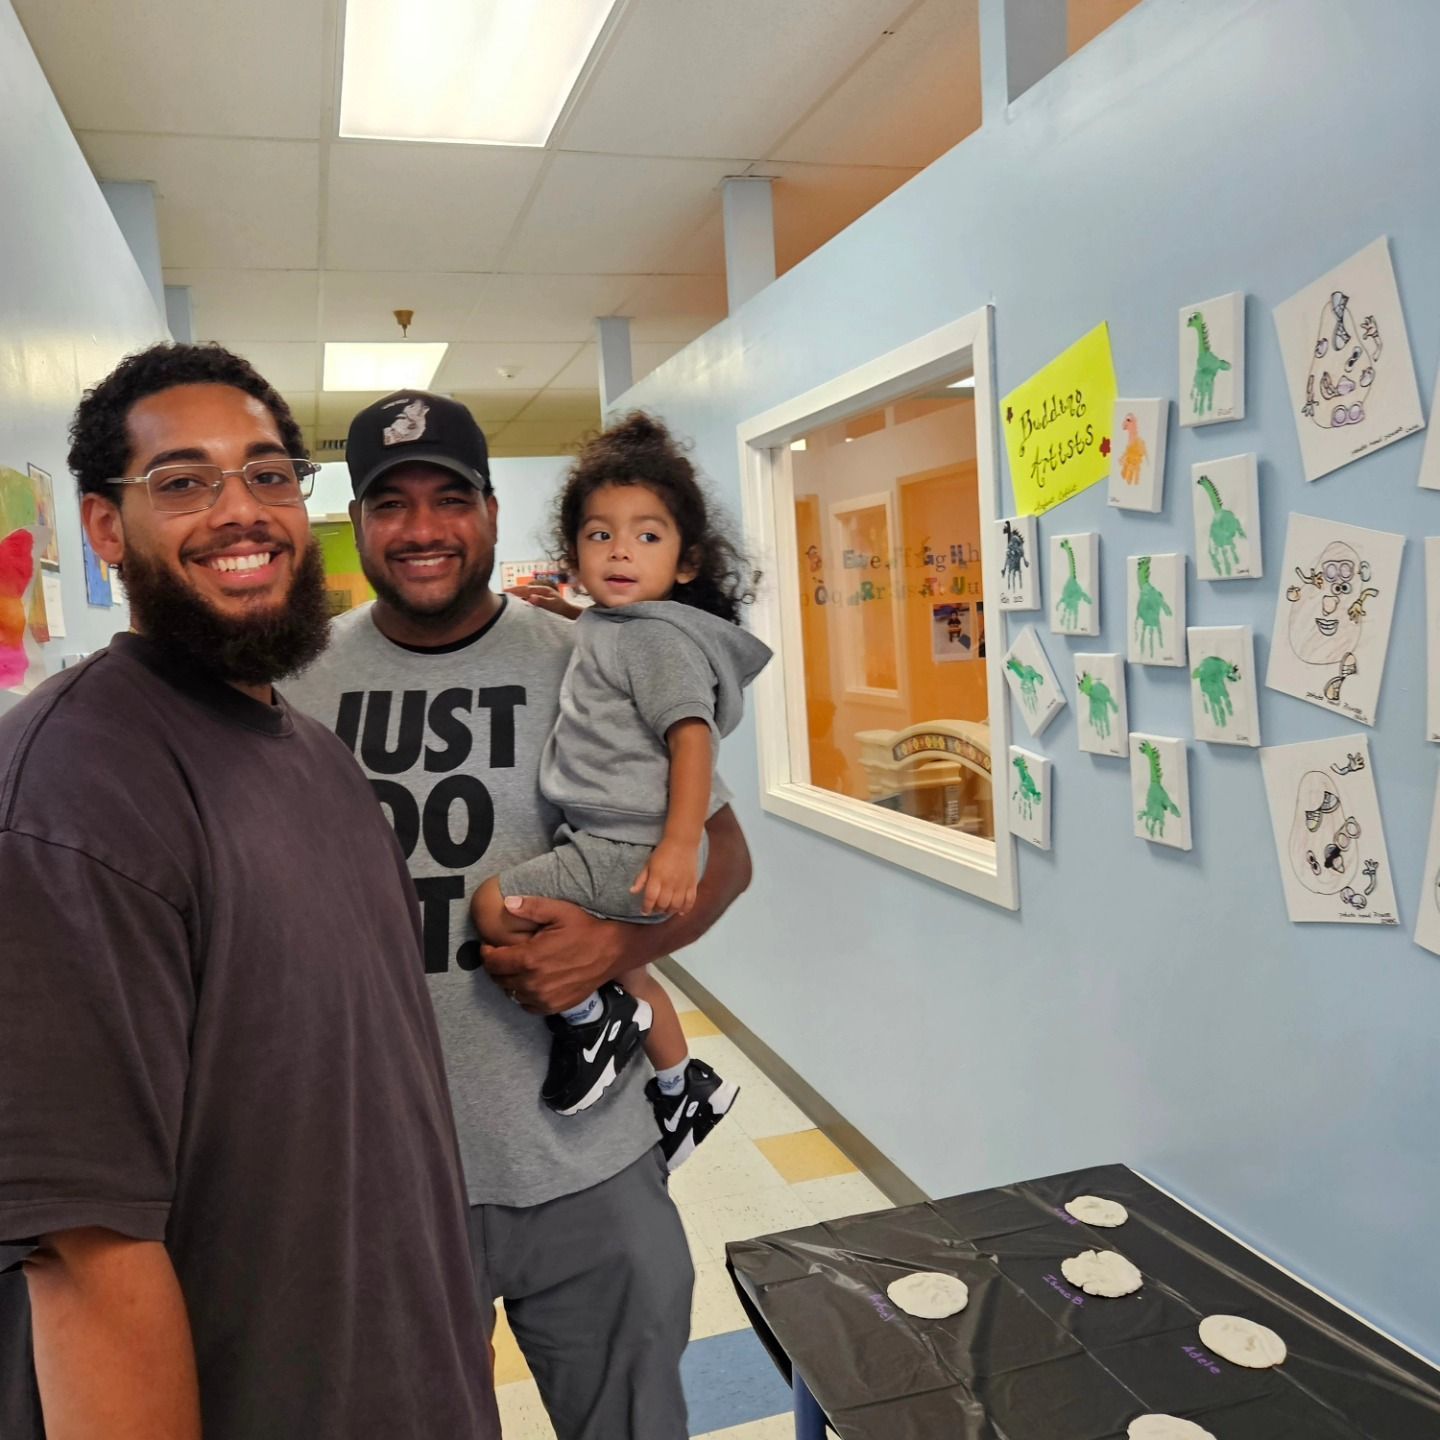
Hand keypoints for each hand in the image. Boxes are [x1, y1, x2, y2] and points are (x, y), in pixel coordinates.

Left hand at [480, 896, 626, 1013]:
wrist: (613, 950)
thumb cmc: (586, 928)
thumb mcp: (560, 911)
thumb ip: (531, 907)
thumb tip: (507, 902)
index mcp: (530, 958)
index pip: (493, 962)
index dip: (486, 953)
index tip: (489, 946)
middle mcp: (534, 982)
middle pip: (499, 979)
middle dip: (496, 966)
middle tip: (502, 955)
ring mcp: (544, 997)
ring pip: (511, 993)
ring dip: (509, 981)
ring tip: (516, 967)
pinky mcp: (555, 1006)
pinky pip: (527, 1005)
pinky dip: (524, 995)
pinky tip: (530, 982)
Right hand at [506, 583, 582, 619]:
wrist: (572, 615)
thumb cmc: (563, 610)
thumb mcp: (553, 605)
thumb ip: (542, 601)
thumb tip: (530, 597)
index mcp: (543, 590)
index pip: (525, 589)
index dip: (515, 590)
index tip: (505, 592)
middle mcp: (541, 591)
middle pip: (524, 589)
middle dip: (514, 591)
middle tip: (502, 594)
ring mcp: (541, 595)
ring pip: (526, 594)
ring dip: (517, 595)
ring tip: (506, 599)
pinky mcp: (542, 600)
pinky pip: (529, 599)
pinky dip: (522, 600)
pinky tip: (517, 604)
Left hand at [630, 837, 699, 916]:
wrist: (682, 842)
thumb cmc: (663, 852)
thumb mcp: (648, 863)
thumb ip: (641, 879)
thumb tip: (632, 891)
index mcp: (657, 877)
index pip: (650, 898)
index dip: (646, 907)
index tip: (644, 911)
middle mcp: (670, 883)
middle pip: (663, 904)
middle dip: (657, 910)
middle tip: (655, 908)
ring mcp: (682, 884)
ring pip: (676, 905)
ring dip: (670, 911)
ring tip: (666, 909)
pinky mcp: (692, 883)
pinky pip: (690, 900)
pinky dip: (686, 908)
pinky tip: (680, 912)